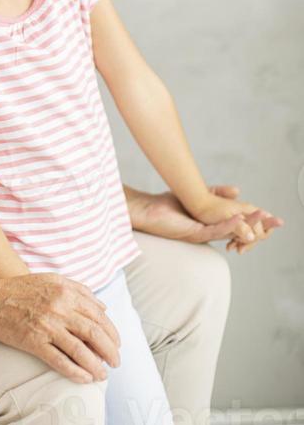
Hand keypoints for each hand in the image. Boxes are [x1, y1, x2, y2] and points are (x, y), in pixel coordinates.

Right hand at [0, 272, 120, 383]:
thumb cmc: (23, 289)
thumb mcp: (53, 280)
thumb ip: (79, 290)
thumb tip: (103, 307)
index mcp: (66, 292)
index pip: (99, 315)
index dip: (112, 332)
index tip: (117, 343)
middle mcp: (60, 308)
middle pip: (94, 333)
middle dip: (110, 351)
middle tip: (116, 362)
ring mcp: (47, 327)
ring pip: (81, 350)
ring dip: (96, 366)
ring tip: (103, 375)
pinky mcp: (34, 343)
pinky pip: (60, 361)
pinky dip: (76, 372)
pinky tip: (85, 378)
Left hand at [127, 184, 283, 249]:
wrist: (148, 210)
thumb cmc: (169, 205)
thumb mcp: (198, 195)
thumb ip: (218, 194)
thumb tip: (238, 190)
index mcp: (213, 226)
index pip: (242, 227)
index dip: (258, 223)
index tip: (274, 217)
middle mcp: (211, 233)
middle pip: (242, 234)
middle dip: (260, 228)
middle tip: (275, 221)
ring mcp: (203, 234)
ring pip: (232, 233)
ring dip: (249, 226)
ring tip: (262, 218)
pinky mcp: (194, 233)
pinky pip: (215, 232)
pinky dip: (228, 226)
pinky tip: (239, 219)